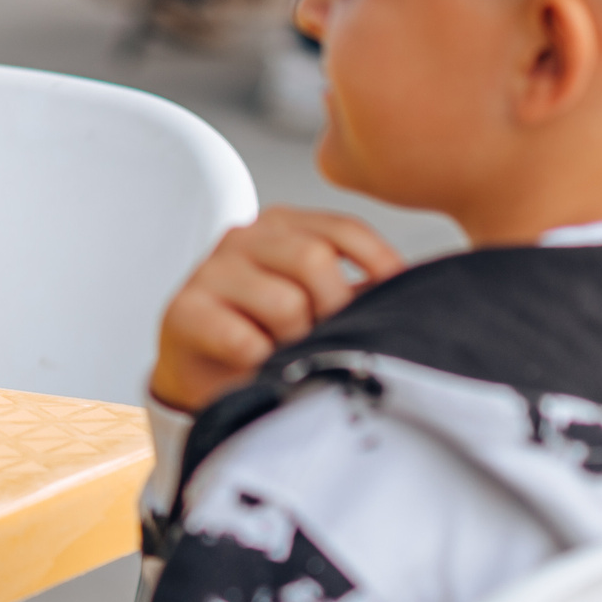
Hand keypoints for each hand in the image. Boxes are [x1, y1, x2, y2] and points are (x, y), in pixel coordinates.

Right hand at [148, 207, 403, 412]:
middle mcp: (244, 239)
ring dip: (297, 340)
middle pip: (313, 259)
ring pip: (285, 302)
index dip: (377, 262)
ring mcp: (209, 271)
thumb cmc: (268, 337)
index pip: (342, 229)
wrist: (202, 374)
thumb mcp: (317, 305)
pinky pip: (243, 339)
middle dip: (333, 309)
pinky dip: (262, 361)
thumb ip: (355, 293)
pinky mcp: (183, 310)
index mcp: (281, 227)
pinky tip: (259, 365)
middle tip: (331, 339)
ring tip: (289, 354)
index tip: (397, 295)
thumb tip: (418, 298)